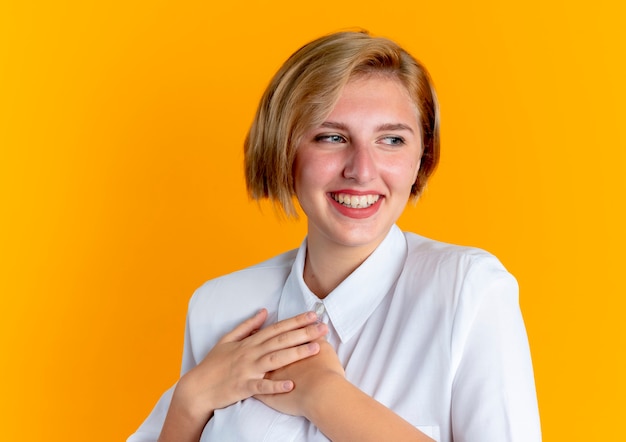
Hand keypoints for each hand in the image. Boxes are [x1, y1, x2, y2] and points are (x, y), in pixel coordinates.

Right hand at [171, 309, 328, 424]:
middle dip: (303, 333)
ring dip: (296, 353)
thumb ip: (248, 325)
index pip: (277, 328)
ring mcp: (247, 370)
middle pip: (281, 340)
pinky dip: (276, 386)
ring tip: (316, 349)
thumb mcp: (228, 339)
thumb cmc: (213, 364)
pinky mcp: (243, 387)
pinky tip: (291, 385)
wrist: (197, 388)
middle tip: (323, 328)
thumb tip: (264, 311)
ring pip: (275, 359)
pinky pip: (262, 387)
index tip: (313, 315)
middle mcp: (250, 353)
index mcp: (249, 342)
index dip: (296, 321)